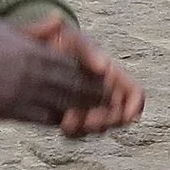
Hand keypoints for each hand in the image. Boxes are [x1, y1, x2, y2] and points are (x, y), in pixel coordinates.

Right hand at [0, 19, 107, 125]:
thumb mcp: (6, 27)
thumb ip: (35, 29)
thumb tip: (57, 20)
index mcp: (35, 52)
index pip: (73, 64)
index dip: (92, 73)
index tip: (105, 77)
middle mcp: (34, 74)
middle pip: (74, 86)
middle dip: (94, 94)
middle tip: (109, 100)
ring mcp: (25, 94)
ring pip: (64, 104)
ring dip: (83, 110)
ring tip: (97, 114)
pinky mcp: (13, 111)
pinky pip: (44, 119)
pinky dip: (60, 120)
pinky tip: (69, 122)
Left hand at [18, 13, 146, 136]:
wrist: (35, 49)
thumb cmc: (59, 40)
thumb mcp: (72, 37)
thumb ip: (86, 47)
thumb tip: (104, 66)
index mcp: (112, 75)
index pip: (135, 94)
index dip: (134, 107)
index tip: (127, 116)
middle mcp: (104, 94)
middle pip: (118, 117)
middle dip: (107, 121)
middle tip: (91, 119)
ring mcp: (89, 107)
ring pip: (98, 128)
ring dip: (89, 128)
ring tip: (71, 120)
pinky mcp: (71, 116)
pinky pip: (78, 132)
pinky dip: (74, 131)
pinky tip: (63, 122)